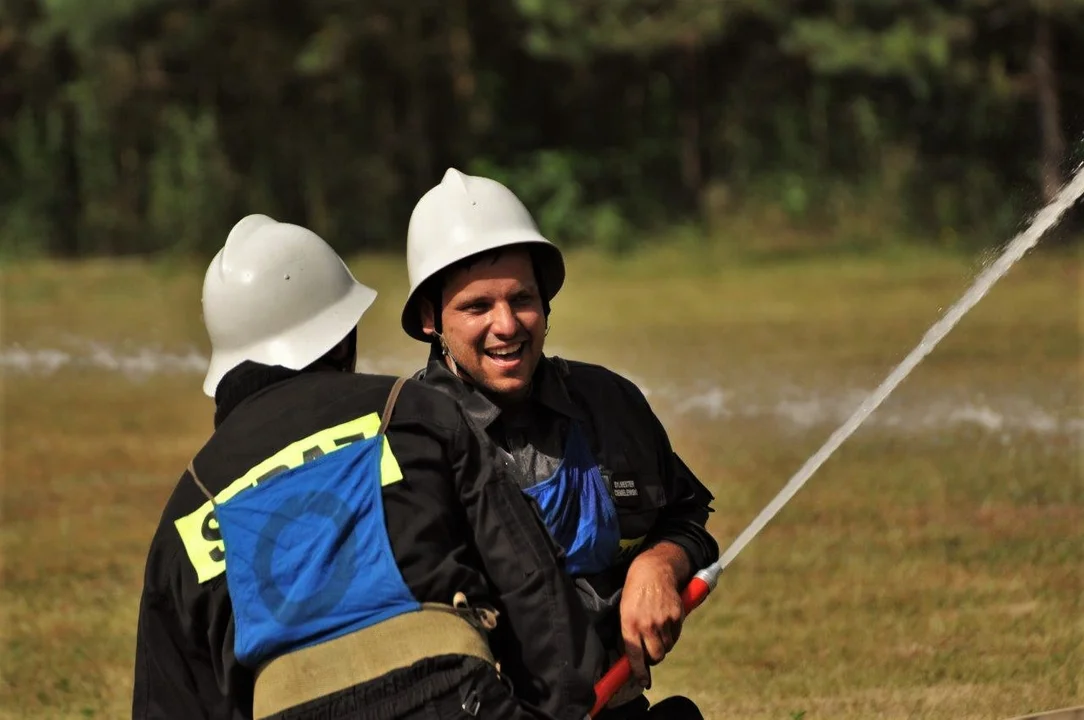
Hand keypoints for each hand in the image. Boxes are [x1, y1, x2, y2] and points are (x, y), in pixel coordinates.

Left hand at [618, 548, 685, 687]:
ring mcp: (663, 620)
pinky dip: (671, 635)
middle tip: (650, 653)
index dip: (639, 672)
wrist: (654, 569)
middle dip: (653, 659)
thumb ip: (628, 632)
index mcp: (630, 622)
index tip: (643, 681)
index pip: (635, 655)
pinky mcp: (677, 615)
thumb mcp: (624, 610)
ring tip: (656, 631)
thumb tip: (630, 655)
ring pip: (666, 647)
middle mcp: (647, 623)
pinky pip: (675, 636)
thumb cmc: (635, 590)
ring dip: (662, 645)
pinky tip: (665, 623)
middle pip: (655, 656)